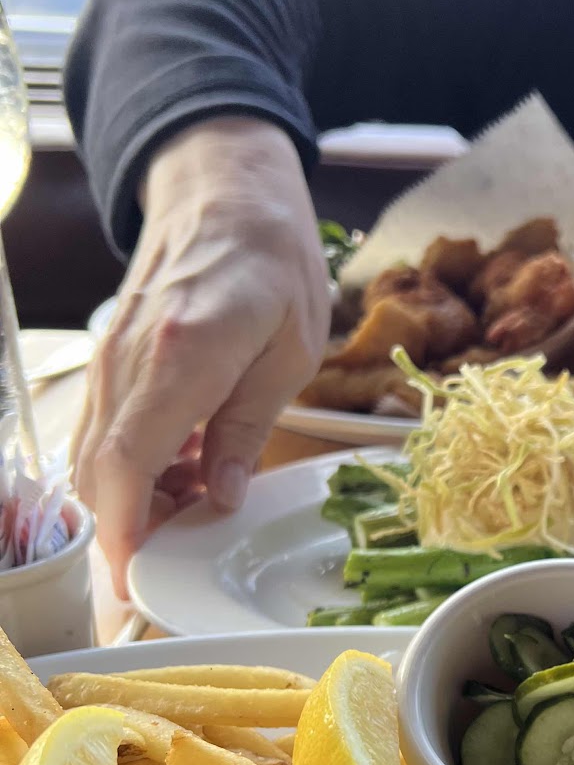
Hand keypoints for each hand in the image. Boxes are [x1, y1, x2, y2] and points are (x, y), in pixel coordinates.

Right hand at [72, 117, 329, 596]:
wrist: (224, 186)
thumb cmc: (274, 261)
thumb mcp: (289, 353)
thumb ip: (247, 429)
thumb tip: (218, 500)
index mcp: (181, 356)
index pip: (128, 464)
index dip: (127, 530)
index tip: (139, 578)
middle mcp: (128, 360)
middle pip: (99, 473)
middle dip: (131, 528)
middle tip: (184, 552)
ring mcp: (108, 357)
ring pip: (93, 456)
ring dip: (132, 499)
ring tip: (194, 505)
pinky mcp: (107, 357)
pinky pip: (102, 430)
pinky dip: (129, 466)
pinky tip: (179, 469)